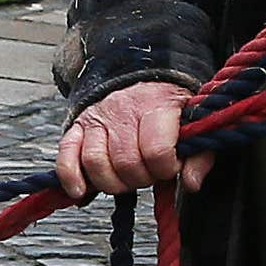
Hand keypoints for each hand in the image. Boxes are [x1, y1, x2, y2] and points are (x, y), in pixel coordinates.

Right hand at [57, 79, 211, 198]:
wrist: (141, 73)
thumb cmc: (170, 105)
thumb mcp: (194, 122)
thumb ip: (199, 155)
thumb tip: (191, 184)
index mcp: (156, 105)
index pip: (157, 151)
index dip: (166, 168)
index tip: (171, 166)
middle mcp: (122, 109)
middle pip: (126, 162)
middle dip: (141, 179)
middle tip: (149, 173)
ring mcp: (96, 117)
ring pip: (95, 162)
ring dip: (112, 182)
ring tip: (126, 178)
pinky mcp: (77, 125)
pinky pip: (66, 155)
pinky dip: (71, 177)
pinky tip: (82, 192)